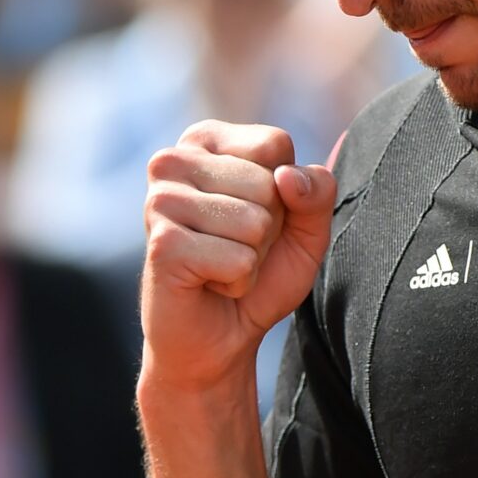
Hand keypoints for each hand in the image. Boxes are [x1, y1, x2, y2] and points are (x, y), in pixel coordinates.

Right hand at [141, 122, 335, 394]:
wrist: (219, 336)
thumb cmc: (260, 272)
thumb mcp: (306, 227)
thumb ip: (316, 191)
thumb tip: (286, 177)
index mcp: (204, 141)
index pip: (275, 144)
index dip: (285, 191)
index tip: (256, 215)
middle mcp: (173, 161)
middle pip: (268, 183)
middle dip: (268, 228)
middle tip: (236, 247)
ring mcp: (161, 201)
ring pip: (256, 223)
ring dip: (252, 257)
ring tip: (221, 264)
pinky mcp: (162, 244)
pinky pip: (239, 260)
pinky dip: (238, 281)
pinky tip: (210, 283)